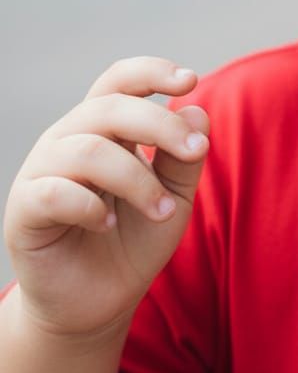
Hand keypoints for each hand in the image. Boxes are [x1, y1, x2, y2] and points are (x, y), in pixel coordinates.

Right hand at [3, 58, 208, 339]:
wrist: (101, 300)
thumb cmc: (136, 239)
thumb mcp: (175, 196)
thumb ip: (185, 157)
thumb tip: (198, 112)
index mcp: (105, 129)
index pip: (119, 81)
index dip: (151, 72)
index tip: (190, 81)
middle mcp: (69, 140)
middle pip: (110, 108)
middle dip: (161, 125)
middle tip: (196, 153)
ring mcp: (42, 172)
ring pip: (88, 150)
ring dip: (138, 179)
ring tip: (162, 211)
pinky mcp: (24, 211)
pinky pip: (53, 192)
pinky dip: (90, 206)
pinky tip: (107, 224)